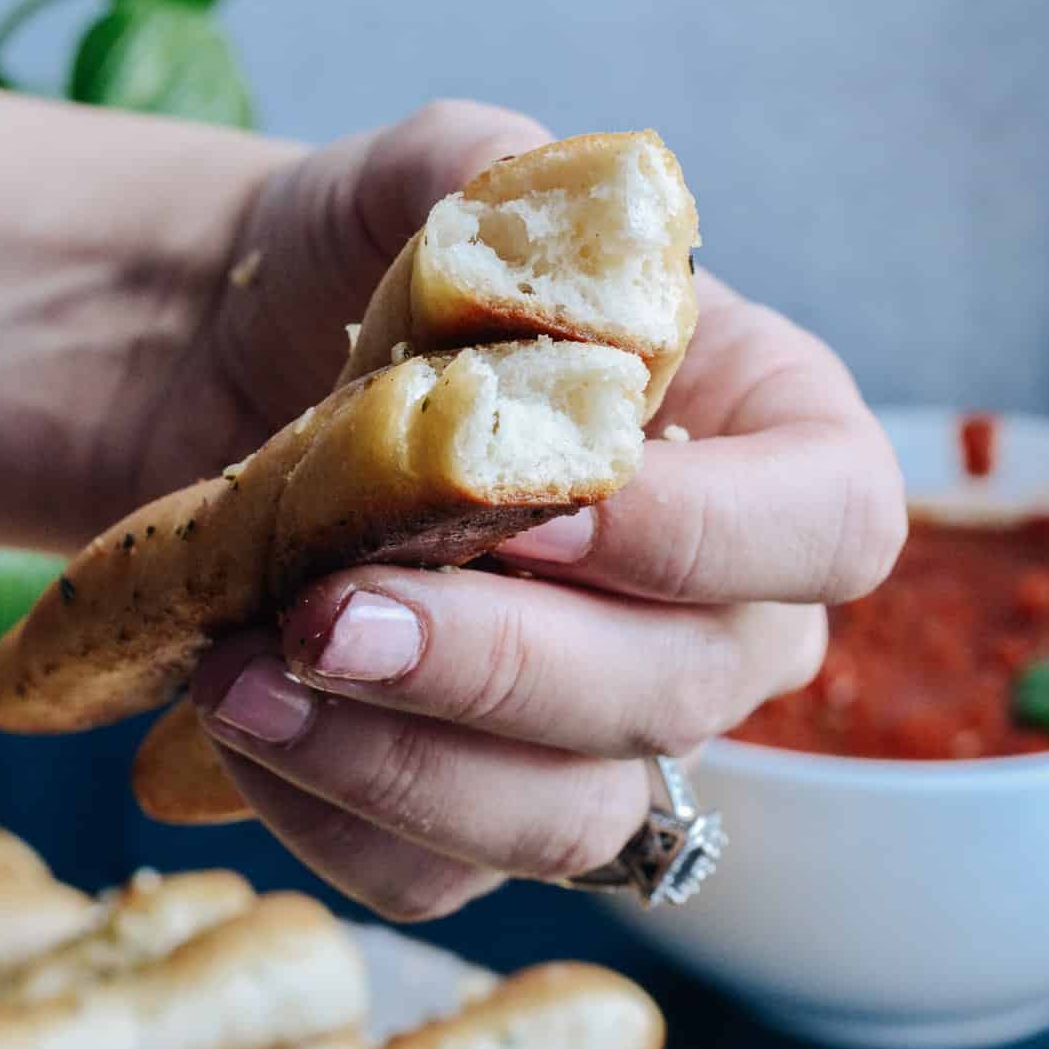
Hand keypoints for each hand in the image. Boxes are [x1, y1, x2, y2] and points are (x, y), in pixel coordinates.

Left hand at [168, 103, 907, 920]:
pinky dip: (327, 816)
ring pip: (571, 818)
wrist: (217, 362)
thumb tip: (545, 242)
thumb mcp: (421, 180)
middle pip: (686, 690)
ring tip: (240, 674)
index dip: (709, 538)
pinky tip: (230, 723)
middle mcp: (713, 607)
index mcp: (762, 437)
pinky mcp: (474, 803)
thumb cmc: (360, 264)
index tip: (545, 510)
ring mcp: (599, 726)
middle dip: (502, 663)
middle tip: (330, 611)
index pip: (831, 522)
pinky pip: (437, 873)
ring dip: (403, 765)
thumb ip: (492, 175)